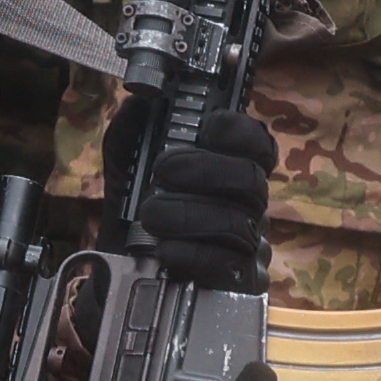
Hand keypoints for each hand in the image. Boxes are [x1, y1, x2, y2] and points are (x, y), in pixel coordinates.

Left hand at [122, 109, 275, 292]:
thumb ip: (138, 124)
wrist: (121, 261)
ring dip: (187, 214)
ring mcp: (249, 244)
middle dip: (204, 170)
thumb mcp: (129, 156)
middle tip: (163, 170)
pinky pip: (229, 267)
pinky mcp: (240, 282)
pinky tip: (167, 248)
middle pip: (251, 180)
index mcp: (232, 166)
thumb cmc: (136, 202)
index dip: (240, 132)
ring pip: (237, 223)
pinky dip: (194, 254)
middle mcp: (248, 202)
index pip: (259, 144)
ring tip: (151, 214)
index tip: (209, 125)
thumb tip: (145, 99)